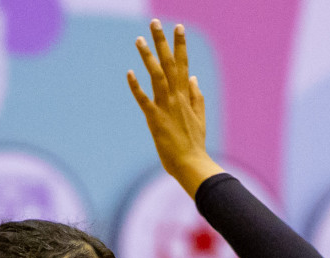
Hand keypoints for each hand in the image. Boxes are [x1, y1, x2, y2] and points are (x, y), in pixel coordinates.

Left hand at [127, 19, 223, 197]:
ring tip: (139, 40)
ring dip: (148, 57)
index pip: (183, 64)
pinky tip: (129, 73)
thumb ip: (197, 96)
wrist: (191, 164)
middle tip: (155, 22)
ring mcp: (166, 107)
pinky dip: (136, 86)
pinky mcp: (155, 120)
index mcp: (186, 95)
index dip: (180, 45)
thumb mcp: (200, 117)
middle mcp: (176, 97)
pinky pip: (144, 100)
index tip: (178, 27)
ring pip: (157, 76)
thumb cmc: (194, 143)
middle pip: (170, 63)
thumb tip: (194, 77)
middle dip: (163, 42)